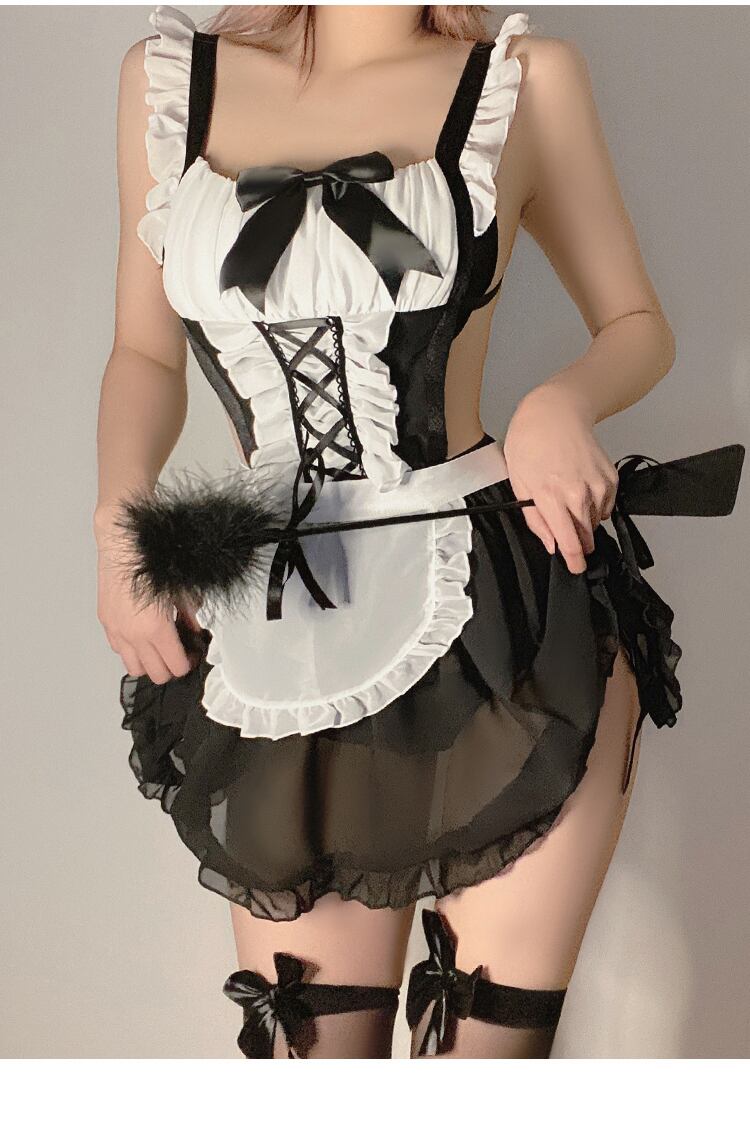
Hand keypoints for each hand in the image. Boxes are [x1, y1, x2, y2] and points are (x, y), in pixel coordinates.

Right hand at [94, 507, 200, 682]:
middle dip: (170, 668)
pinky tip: (140, 636)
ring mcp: (118, 631)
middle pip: (156, 674)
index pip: (176, 667)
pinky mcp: (107, 623)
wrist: (123, 545)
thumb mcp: (181, 591)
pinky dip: (131, 650)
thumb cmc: (150, 562)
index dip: (188, 664)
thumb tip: (194, 627)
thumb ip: (190, 615)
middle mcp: (134, 635)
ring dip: (148, 664)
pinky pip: (119, 650)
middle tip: (178, 655)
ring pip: (134, 668)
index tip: (191, 655)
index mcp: (156, 629)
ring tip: (158, 649)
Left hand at [503, 383, 618, 573]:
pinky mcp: (610, 478)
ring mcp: (598, 485)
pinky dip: (594, 505)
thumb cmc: (530, 444)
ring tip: (568, 501)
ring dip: (584, 522)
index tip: (576, 569)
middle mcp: (579, 493)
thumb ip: (536, 519)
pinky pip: (605, 505)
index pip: (569, 541)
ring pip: (596, 521)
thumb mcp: (520, 483)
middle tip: (568, 537)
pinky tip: (580, 491)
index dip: (574, 560)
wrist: (555, 413)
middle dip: (578, 542)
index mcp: (552, 496)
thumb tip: (551, 544)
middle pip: (586, 535)